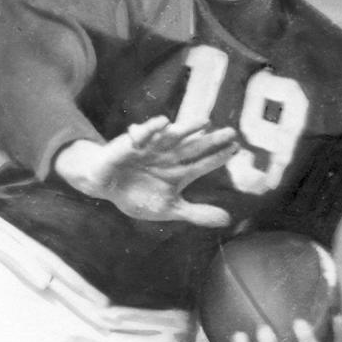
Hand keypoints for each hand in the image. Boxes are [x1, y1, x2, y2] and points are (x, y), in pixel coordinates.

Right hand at [53, 117, 238, 227]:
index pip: (202, 164)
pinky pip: (143, 134)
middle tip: (231, 132)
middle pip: (193, 148)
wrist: (105, 185)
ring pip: (173, 137)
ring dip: (187, 129)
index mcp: (178, 172)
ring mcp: (152, 149)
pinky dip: (151, 128)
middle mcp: (169, 157)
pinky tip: (164, 123)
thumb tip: (227, 220)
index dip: (218, 157)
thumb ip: (196, 213)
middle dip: (210, 141)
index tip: (237, 148)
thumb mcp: (168, 208)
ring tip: (205, 121)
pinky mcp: (131, 144)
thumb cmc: (137, 194)